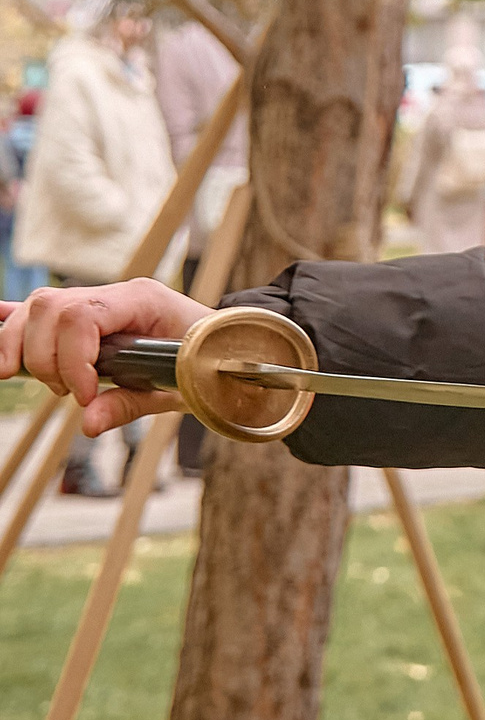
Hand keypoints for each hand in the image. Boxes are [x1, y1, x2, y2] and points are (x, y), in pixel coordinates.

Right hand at [0, 279, 212, 434]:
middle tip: (70, 393)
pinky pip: (43, 311)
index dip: (71, 359)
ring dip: (24, 347)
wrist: (228, 347)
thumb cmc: (208, 365)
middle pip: (50, 307)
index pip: (82, 315)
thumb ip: (131, 405)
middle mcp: (117, 293)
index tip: (82, 396)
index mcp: (144, 300)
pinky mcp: (87, 314)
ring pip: (38, 307)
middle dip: (45, 358)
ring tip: (46, 382)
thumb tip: (87, 426)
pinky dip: (14, 323)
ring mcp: (100, 299)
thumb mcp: (177, 391)